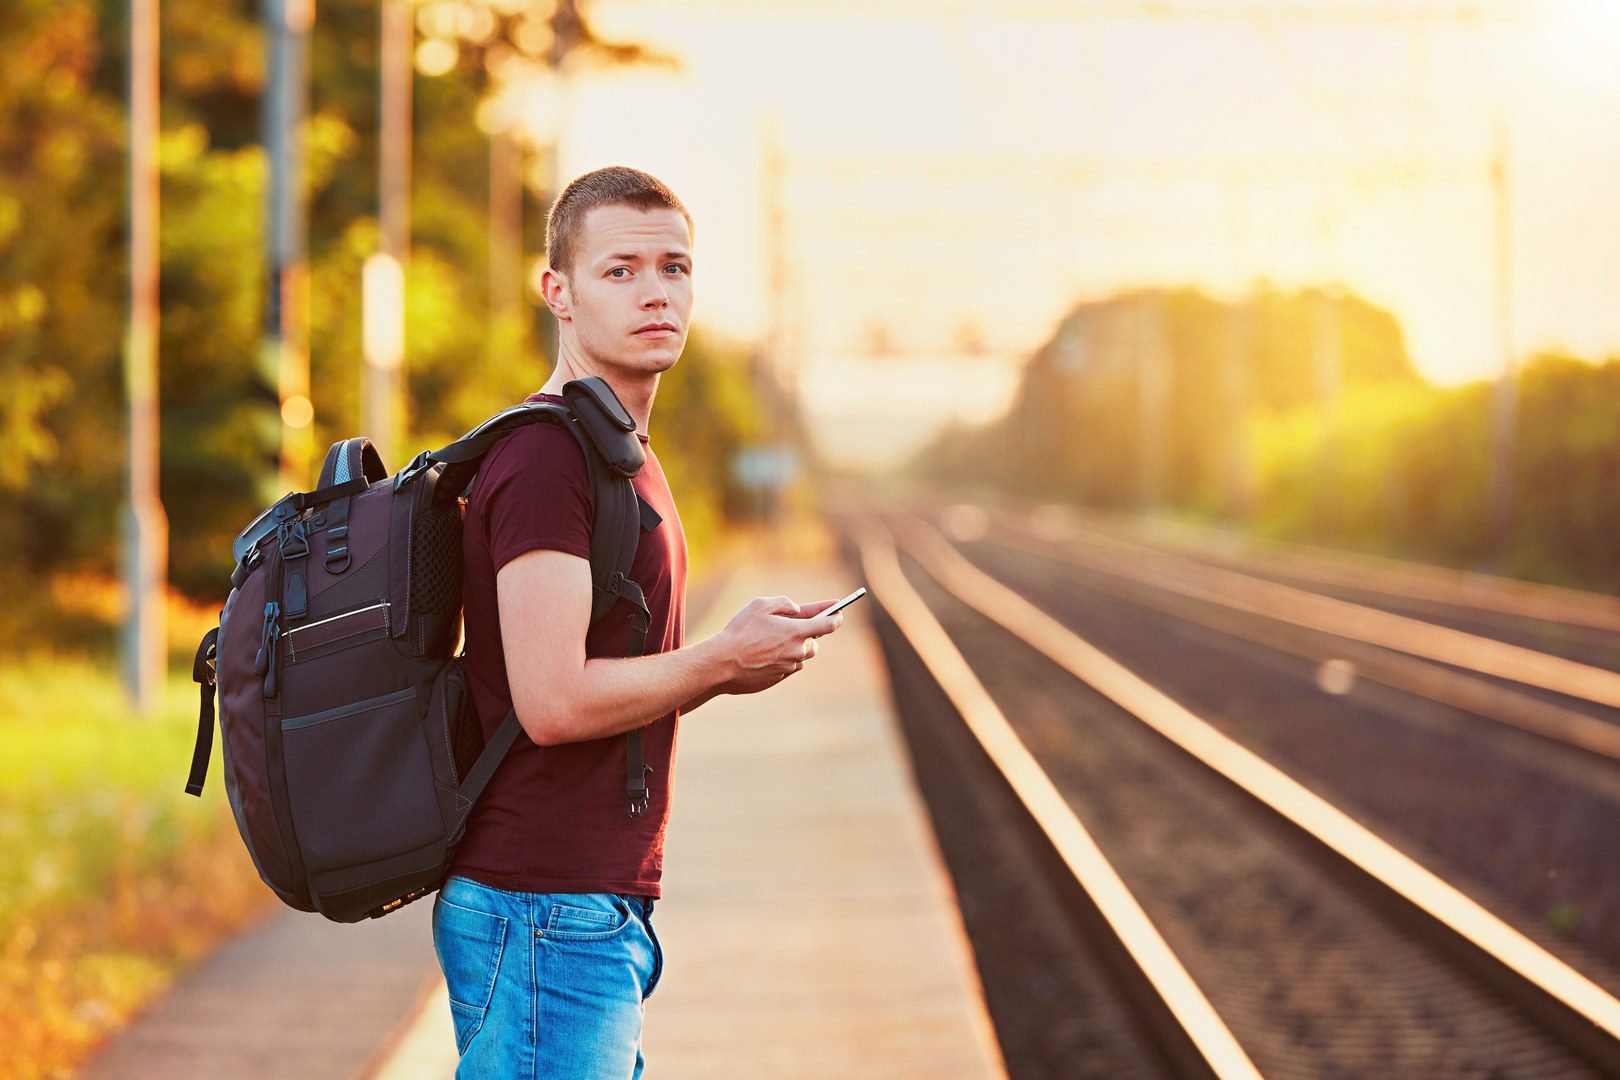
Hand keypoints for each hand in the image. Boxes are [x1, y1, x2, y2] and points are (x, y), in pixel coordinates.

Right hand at [713, 594, 843, 694]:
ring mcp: (789, 667)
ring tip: (776, 641)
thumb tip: (796, 609)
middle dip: (809, 633)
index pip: (828, 624)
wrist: (722, 663)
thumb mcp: (760, 605)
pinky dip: (783, 659)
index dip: (836, 616)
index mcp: (797, 632)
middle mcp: (797, 652)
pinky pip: (788, 667)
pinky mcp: (778, 679)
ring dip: (795, 648)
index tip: (839, 612)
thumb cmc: (740, 631)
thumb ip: (783, 603)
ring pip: (801, 657)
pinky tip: (765, 654)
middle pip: (814, 642)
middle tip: (796, 625)